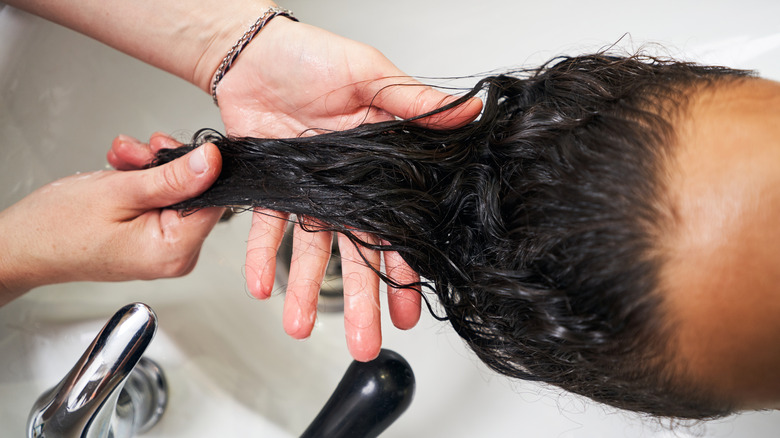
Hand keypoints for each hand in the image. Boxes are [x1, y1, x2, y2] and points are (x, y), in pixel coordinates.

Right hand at [0, 139, 222, 304]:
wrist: (23, 244)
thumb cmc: (57, 228)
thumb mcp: (120, 192)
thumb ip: (172, 178)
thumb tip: (213, 162)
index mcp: (173, 251)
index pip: (216, 201)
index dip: (199, 168)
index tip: (172, 149)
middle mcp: (176, 256)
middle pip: (198, 194)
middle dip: (168, 164)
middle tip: (138, 153)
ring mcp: (166, 249)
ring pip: (179, 192)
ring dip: (152, 168)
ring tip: (122, 163)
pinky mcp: (155, 238)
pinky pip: (163, 201)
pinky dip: (145, 181)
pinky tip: (123, 174)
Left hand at [214, 19, 482, 360]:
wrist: (255, 52)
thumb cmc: (314, 56)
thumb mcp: (372, 73)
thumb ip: (415, 101)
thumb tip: (471, 112)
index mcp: (378, 164)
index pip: (396, 227)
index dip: (403, 271)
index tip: (407, 313)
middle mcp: (347, 185)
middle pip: (356, 251)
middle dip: (361, 300)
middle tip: (363, 343)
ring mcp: (309, 189)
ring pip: (312, 249)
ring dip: (307, 291)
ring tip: (301, 328)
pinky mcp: (273, 186)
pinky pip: (267, 227)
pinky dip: (262, 256)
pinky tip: (262, 286)